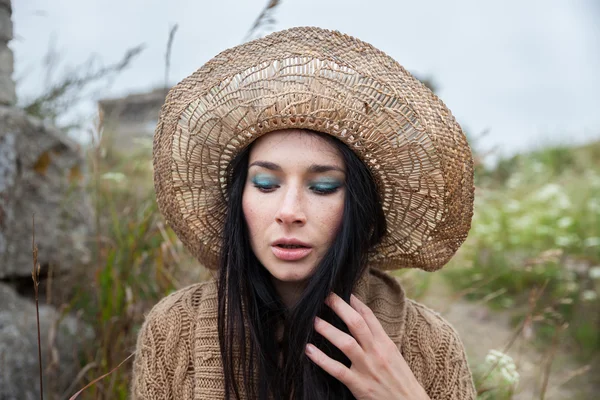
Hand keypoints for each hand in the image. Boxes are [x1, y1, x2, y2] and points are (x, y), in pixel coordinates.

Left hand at [305, 293, 430, 399]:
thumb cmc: (401, 380)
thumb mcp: (393, 356)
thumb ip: (378, 341)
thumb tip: (363, 326)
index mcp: (385, 343)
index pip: (369, 317)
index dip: (355, 302)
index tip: (343, 291)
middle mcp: (376, 352)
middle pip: (356, 323)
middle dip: (339, 307)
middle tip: (325, 296)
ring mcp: (367, 367)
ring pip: (345, 343)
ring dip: (327, 330)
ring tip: (313, 320)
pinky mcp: (359, 385)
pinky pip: (337, 370)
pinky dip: (321, 359)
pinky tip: (308, 350)